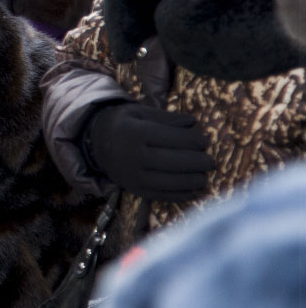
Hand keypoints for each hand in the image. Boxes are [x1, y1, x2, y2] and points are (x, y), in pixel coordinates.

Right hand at [82, 102, 214, 200]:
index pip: (172, 139)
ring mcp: (133, 175)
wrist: (96, 143)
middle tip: (211, 162)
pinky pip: (160, 195)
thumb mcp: (140, 112)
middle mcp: (134, 156)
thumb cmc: (124, 124)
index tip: (205, 142)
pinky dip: (179, 195)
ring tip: (205, 178)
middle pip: (173, 162)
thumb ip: (167, 118)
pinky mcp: (134, 189)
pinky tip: (194, 191)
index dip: (193, 141)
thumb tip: (194, 123)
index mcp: (136, 133)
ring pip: (168, 182)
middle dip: (197, 163)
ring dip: (191, 182)